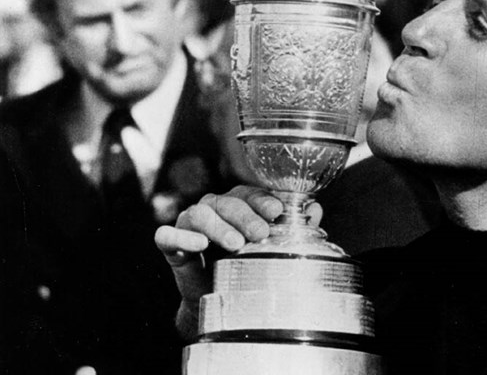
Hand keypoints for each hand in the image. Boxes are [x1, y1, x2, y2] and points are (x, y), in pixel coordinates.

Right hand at [154, 185, 322, 338]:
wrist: (216, 298)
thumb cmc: (244, 265)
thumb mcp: (271, 247)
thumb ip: (292, 228)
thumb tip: (316, 208)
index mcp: (237, 204)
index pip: (249, 193)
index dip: (262, 200)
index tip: (277, 211)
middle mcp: (213, 209)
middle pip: (226, 202)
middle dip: (245, 216)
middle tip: (260, 233)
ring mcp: (190, 225)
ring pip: (200, 214)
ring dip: (219, 227)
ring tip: (236, 244)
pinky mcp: (171, 244)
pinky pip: (167, 235)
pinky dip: (181, 238)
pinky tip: (198, 245)